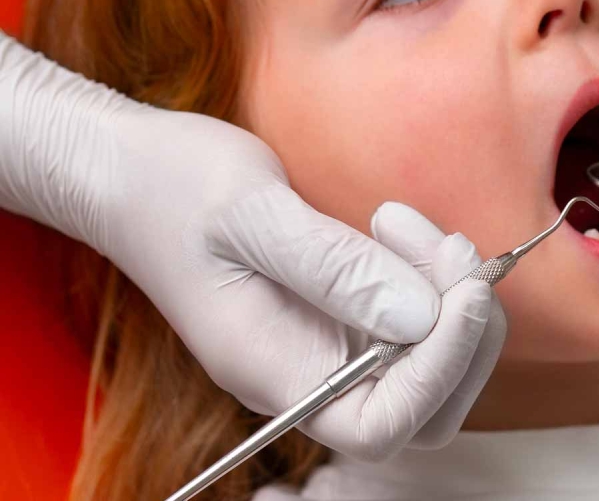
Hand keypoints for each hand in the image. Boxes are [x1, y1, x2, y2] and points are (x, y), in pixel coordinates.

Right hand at [0, 35, 503, 458]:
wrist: (133, 175)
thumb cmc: (173, 189)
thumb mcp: (251, 213)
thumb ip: (335, 268)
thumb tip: (422, 316)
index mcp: (276, 371)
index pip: (383, 425)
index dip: (441, 369)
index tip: (462, 289)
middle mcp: (308, 374)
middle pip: (425, 408)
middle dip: (464, 334)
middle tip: (452, 250)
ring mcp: (327, 346)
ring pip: (429, 365)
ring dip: (452, 300)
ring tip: (413, 226)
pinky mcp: (341, 312)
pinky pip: (412, 322)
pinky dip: (432, 281)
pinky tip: (403, 229)